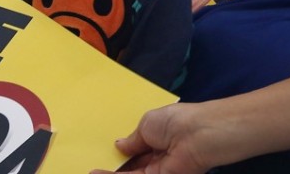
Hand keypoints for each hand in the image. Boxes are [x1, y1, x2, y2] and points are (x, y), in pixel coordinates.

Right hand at [89, 103, 216, 173]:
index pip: (136, 149)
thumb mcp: (147, 123)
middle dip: (115, 167)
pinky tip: (97, 172)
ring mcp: (159, 170)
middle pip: (132, 165)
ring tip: (91, 170)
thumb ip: (132, 139)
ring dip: (111, 173)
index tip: (104, 155)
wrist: (199, 135)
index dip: (122, 153)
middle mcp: (158, 156)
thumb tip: (118, 145)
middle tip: (94, 165)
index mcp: (158, 137)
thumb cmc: (176, 121)